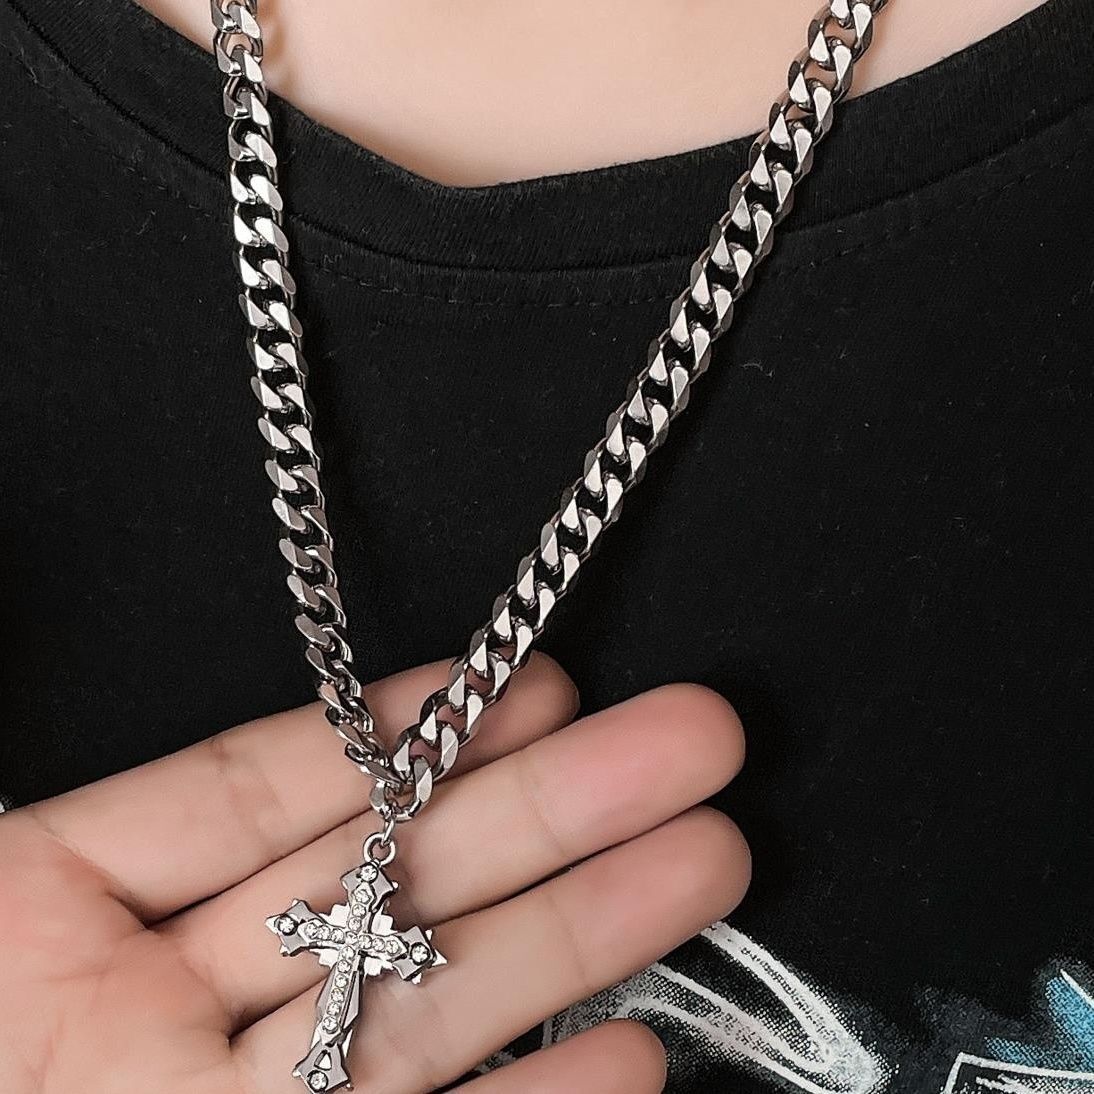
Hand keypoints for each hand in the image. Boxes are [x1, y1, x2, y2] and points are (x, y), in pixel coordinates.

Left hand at [0, 654, 747, 1093]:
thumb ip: (105, 802)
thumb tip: (41, 553)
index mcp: (39, 922)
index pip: (256, 796)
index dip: (403, 733)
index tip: (528, 685)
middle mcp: (148, 1019)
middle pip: (381, 889)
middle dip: (551, 811)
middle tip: (689, 742)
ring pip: (424, 1015)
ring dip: (578, 942)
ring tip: (705, 862)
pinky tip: (632, 1055)